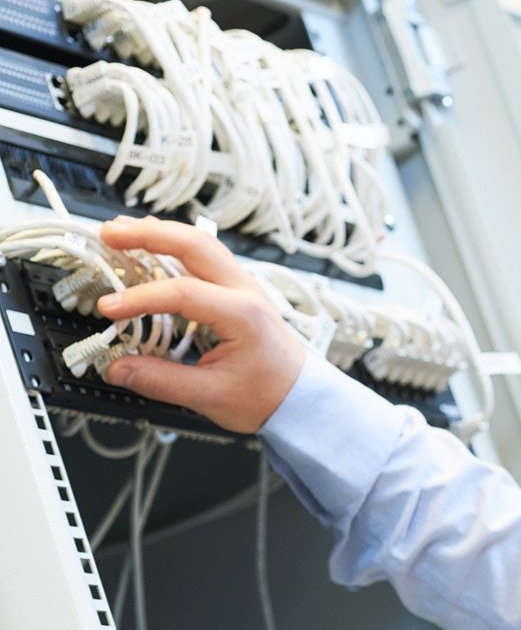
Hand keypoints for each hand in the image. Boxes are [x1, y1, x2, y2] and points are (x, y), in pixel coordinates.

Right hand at [95, 215, 306, 433]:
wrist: (301, 396)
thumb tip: (118, 369)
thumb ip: (161, 381)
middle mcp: (246, 291)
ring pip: (202, 243)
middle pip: (195, 245)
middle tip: (110, 234)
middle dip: (149, 234)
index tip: (110, 309)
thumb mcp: (212, 396)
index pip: (185, 293)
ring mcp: (244, 286)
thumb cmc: (269, 395)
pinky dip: (175, 246)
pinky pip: (206, 256)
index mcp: (244, 315)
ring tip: (122, 232)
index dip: (142, 298)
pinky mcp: (238, 290)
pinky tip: (152, 247)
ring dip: (161, 233)